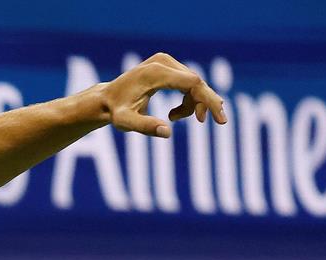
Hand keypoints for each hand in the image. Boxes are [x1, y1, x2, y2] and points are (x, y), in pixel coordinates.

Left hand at [97, 53, 228, 137]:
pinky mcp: (166, 64)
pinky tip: (174, 113)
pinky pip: (186, 80)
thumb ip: (145, 126)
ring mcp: (165, 61)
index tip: (218, 117)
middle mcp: (163, 61)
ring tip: (174, 118)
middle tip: (219, 121)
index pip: (193, 83)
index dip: (207, 99)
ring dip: (192, 103)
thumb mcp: (126, 122)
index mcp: (156, 73)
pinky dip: (187, 97)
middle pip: (196, 82)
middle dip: (205, 102)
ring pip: (192, 82)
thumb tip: (167, 132)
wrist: (106, 99)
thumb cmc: (115, 112)